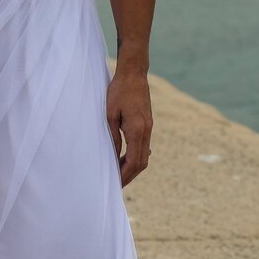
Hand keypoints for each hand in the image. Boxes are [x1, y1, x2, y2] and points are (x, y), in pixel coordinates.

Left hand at [106, 67, 152, 187]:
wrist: (133, 74)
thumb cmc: (118, 91)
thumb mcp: (110, 115)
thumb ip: (113, 137)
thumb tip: (113, 157)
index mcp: (137, 130)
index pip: (134, 162)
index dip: (125, 175)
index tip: (115, 183)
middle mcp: (146, 130)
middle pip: (142, 163)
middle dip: (129, 175)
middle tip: (116, 184)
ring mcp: (149, 127)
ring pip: (144, 156)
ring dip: (132, 167)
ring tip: (118, 173)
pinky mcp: (148, 123)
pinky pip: (144, 146)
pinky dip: (135, 156)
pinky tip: (124, 159)